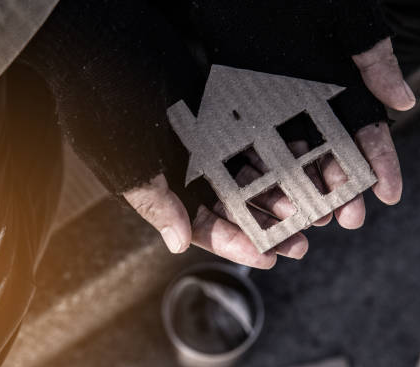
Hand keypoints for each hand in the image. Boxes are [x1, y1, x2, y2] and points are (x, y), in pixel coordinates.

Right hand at [124, 37, 414, 267]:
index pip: (205, 230)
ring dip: (277, 194)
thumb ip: (157, 203)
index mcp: (169, 195)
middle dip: (267, 227)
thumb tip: (178, 243)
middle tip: (299, 239)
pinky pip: (254, 146)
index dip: (237, 245)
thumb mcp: (133, 166)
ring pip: (250, 181)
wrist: (117, 57)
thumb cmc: (113, 114)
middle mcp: (191, 177)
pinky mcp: (221, 126)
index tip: (268, 256)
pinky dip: (275, 156)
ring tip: (306, 205)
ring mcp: (207, 151)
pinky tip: (298, 162)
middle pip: (234, 211)